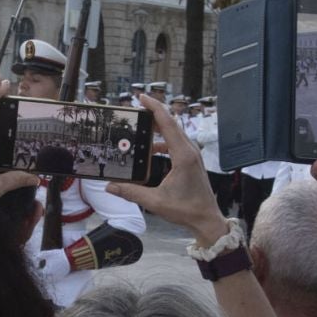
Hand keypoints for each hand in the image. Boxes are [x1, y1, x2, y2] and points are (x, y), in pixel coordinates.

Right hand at [107, 97, 225, 245]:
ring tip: (141, 128)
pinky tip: (151, 150)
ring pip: (175, 132)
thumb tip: (110, 186)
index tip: (141, 98)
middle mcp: (190, 151)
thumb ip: (131, 192)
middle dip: (153, 114)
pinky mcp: (192, 161)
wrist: (206, 219)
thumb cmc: (186, 210)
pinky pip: (177, 143)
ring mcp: (193, 155)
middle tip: (136, 108)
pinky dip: (163, 141)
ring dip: (159, 127)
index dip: (154, 108)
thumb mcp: (155, 201)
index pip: (167, 123)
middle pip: (171, 123)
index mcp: (183, 156)